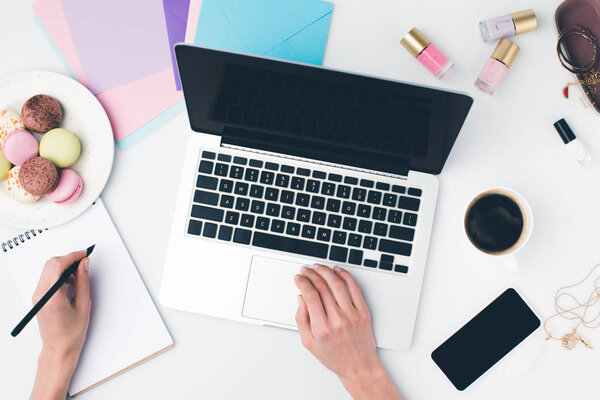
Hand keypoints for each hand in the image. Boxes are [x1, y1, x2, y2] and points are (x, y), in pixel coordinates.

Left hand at [30, 251, 90, 399]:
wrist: (59, 349)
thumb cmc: (72, 333)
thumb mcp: (84, 305)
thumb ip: (83, 281)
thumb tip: (84, 264)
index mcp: (52, 298)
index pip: (58, 266)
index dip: (73, 256)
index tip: (84, 254)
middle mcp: (41, 295)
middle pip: (50, 264)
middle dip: (68, 259)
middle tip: (83, 262)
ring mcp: (37, 296)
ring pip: (48, 269)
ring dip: (63, 267)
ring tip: (77, 276)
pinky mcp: (38, 298)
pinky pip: (47, 278)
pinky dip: (59, 274)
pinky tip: (69, 283)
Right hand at [294, 264, 402, 399]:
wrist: (359, 366)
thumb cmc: (335, 357)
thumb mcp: (309, 343)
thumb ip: (301, 320)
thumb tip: (301, 299)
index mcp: (322, 328)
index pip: (310, 295)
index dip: (302, 282)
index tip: (298, 278)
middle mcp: (337, 319)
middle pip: (322, 287)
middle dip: (310, 274)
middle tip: (305, 269)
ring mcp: (352, 314)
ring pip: (337, 284)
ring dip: (325, 271)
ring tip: (318, 267)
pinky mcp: (363, 312)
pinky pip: (354, 288)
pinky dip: (345, 276)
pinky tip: (338, 270)